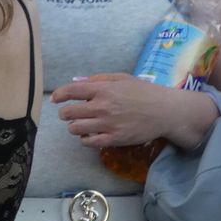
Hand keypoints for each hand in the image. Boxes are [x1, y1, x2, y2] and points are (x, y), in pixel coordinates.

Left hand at [51, 73, 215, 148]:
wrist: (165, 111)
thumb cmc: (145, 92)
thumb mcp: (123, 78)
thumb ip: (98, 79)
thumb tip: (76, 83)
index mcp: (104, 89)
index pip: (71, 91)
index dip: (59, 95)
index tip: (55, 99)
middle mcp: (103, 107)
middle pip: (69, 113)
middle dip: (66, 113)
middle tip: (70, 114)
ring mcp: (107, 124)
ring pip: (75, 129)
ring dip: (74, 127)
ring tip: (82, 125)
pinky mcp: (114, 139)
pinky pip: (88, 142)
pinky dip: (85, 139)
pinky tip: (91, 135)